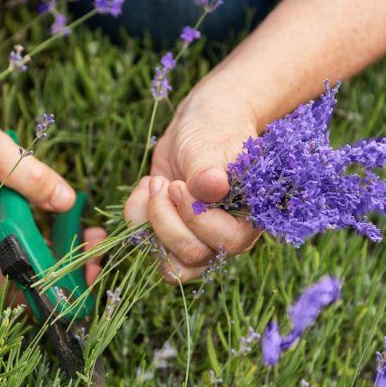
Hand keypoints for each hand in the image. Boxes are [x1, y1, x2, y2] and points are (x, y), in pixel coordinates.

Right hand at [0, 113, 105, 298]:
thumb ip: (32, 178)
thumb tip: (67, 201)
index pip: (15, 285)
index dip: (50, 292)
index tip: (83, 281)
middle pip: (23, 284)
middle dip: (63, 279)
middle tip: (96, 261)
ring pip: (22, 270)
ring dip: (58, 263)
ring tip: (91, 243)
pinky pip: (18, 254)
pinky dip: (46, 248)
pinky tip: (70, 232)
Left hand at [124, 82, 261, 282]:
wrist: (199, 123)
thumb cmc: (214, 130)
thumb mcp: (210, 146)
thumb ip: (208, 170)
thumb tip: (215, 187)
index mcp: (248, 220)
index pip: (225, 242)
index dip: (196, 217)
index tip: (179, 184)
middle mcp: (224, 238)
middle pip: (192, 256)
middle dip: (167, 219)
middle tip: (165, 183)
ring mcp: (196, 240)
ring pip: (168, 263)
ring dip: (150, 224)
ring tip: (154, 184)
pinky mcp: (170, 234)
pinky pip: (146, 245)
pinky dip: (136, 216)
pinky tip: (147, 185)